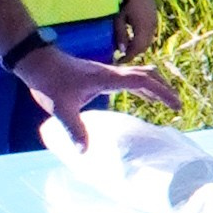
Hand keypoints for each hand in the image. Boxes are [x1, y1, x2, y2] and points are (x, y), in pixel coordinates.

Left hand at [21, 41, 180, 142]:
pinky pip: (129, 78)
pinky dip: (142, 86)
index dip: (162, 93)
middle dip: (164, 89)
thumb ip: (74, 129)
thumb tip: (84, 152)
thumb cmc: (49, 81)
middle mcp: (111, 72)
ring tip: (166, 102)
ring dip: (155, 86)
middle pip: (147, 74)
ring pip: (140, 74)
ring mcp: (107, 72)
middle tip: (176, 105)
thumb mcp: (61, 108)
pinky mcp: (101, 74)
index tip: (176, 106)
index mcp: (108, 78)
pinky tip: (143, 96)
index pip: (143, 82)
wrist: (37, 60)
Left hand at [113, 0, 158, 59]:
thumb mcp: (119, 18)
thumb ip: (121, 35)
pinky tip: (133, 37)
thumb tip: (121, 50)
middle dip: (134, 53)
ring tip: (127, 48)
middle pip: (144, 47)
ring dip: (139, 46)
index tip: (119, 61)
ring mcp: (154, 22)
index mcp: (143, 28)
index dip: (128, 57)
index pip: (137, 49)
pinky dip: (142, 39)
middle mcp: (151, 27)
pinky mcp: (154, 18)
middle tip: (122, 56)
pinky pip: (149, 34)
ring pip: (148, 41)